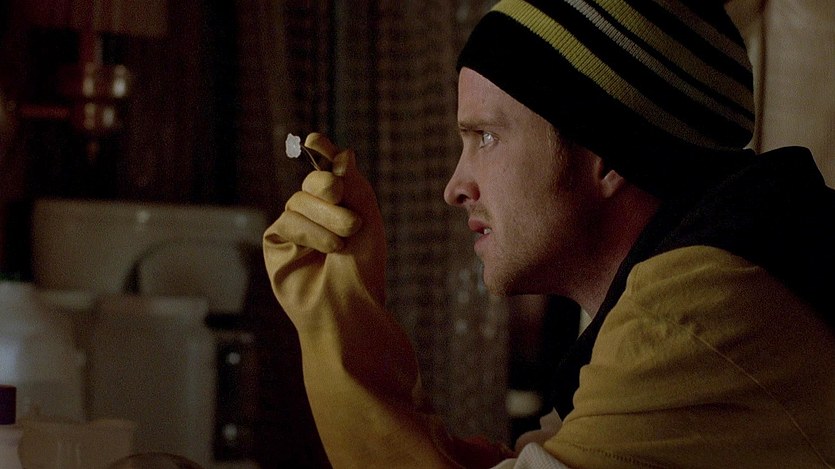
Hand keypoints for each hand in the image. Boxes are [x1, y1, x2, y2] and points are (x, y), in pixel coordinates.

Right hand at [263, 133, 386, 330]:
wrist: (350, 306)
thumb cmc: (364, 267)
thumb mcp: (366, 217)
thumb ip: (353, 183)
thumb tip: (343, 152)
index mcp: (339, 205)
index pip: (326, 170)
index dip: (321, 152)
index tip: (314, 140)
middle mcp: (314, 214)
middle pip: (314, 182)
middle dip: (330, 190)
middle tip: (347, 208)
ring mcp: (294, 228)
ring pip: (299, 200)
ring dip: (326, 218)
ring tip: (343, 242)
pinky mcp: (276, 245)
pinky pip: (287, 222)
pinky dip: (310, 232)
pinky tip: (327, 249)